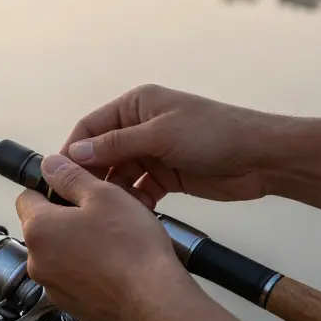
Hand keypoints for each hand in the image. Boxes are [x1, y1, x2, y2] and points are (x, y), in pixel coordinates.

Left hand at [15, 153, 197, 320]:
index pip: (26, 197)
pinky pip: (73, 280)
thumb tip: (48, 165)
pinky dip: (87, 272)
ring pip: (59, 256)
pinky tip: (114, 269)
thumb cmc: (130, 245)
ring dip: (76, 246)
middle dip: (65, 219)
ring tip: (111, 244)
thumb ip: (70, 177)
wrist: (155, 303)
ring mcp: (52, 288)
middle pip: (43, 229)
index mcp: (38, 229)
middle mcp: (36, 262)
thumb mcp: (104, 196)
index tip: (74, 190)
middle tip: (101, 216)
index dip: (50, 189)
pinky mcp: (71, 308)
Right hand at [61, 84, 281, 208]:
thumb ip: (117, 144)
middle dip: (90, 175)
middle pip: (101, 152)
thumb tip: (75, 151)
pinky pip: (138, 189)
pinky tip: (128, 215)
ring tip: (103, 212)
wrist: (262, 158)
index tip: (58, 176)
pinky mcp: (166, 175)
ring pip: (119, 174)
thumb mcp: (161, 136)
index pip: (91, 126)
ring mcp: (153, 152)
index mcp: (136, 106)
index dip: (72, 150)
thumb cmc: (215, 134)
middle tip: (76, 200)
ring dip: (112, 192)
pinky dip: (132, 202)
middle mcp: (140, 127)